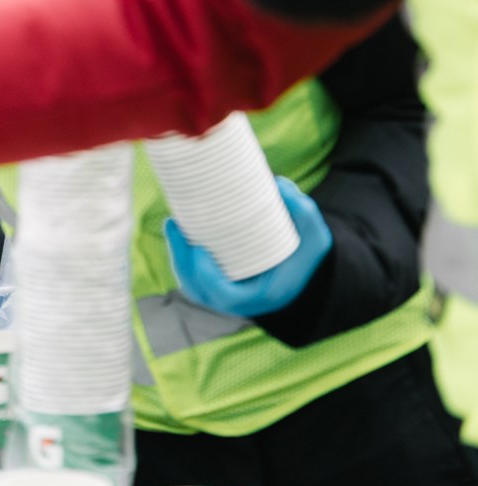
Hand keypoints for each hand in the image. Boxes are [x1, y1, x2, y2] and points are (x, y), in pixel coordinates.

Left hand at [165, 176, 333, 317]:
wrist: (295, 267)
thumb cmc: (302, 253)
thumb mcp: (313, 237)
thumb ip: (304, 213)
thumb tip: (277, 184)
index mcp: (260, 295)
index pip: (223, 295)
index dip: (204, 276)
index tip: (198, 249)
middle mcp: (237, 301)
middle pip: (197, 287)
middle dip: (181, 258)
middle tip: (175, 223)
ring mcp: (221, 294)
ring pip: (189, 279)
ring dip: (177, 253)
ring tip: (173, 222)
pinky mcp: (211, 284)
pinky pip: (188, 274)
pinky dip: (180, 253)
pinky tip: (176, 228)